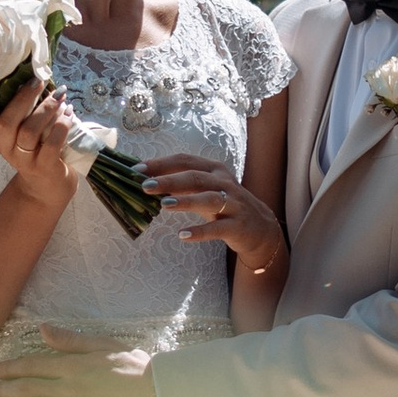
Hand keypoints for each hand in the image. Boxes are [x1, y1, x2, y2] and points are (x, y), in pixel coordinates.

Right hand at [0, 79, 80, 210]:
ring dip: (46, 110)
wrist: (47, 185)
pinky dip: (62, 125)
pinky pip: (52, 144)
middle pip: (8, 122)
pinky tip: (69, 114)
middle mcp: (7, 148)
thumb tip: (34, 76)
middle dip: (24, 98)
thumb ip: (23, 110)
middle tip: (39, 82)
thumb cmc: (36, 149)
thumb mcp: (23, 131)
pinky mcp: (44, 167)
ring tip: (60, 98)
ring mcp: (25, 160)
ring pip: (29, 131)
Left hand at [0, 330, 160, 396]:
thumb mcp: (104, 344)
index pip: (32, 366)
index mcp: (72, 366)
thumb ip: (71, 340)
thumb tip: (43, 330)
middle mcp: (68, 389)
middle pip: (27, 390)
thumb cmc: (134, 366)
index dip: (10, 369)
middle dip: (2, 393)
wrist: (160, 394)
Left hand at [142, 156, 286, 275]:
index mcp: (214, 170)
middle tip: (145, 185)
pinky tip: (183, 236)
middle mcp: (225, 183)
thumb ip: (182, 184)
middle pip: (195, 177)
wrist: (260, 228)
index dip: (161, 164)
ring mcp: (233, 204)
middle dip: (169, 180)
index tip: (137, 169)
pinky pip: (217, 229)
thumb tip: (147, 181)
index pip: (185, 161)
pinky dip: (200, 231)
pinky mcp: (238, 226)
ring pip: (208, 199)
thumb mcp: (206, 190)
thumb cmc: (225, 206)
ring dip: (185, 201)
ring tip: (163, 205)